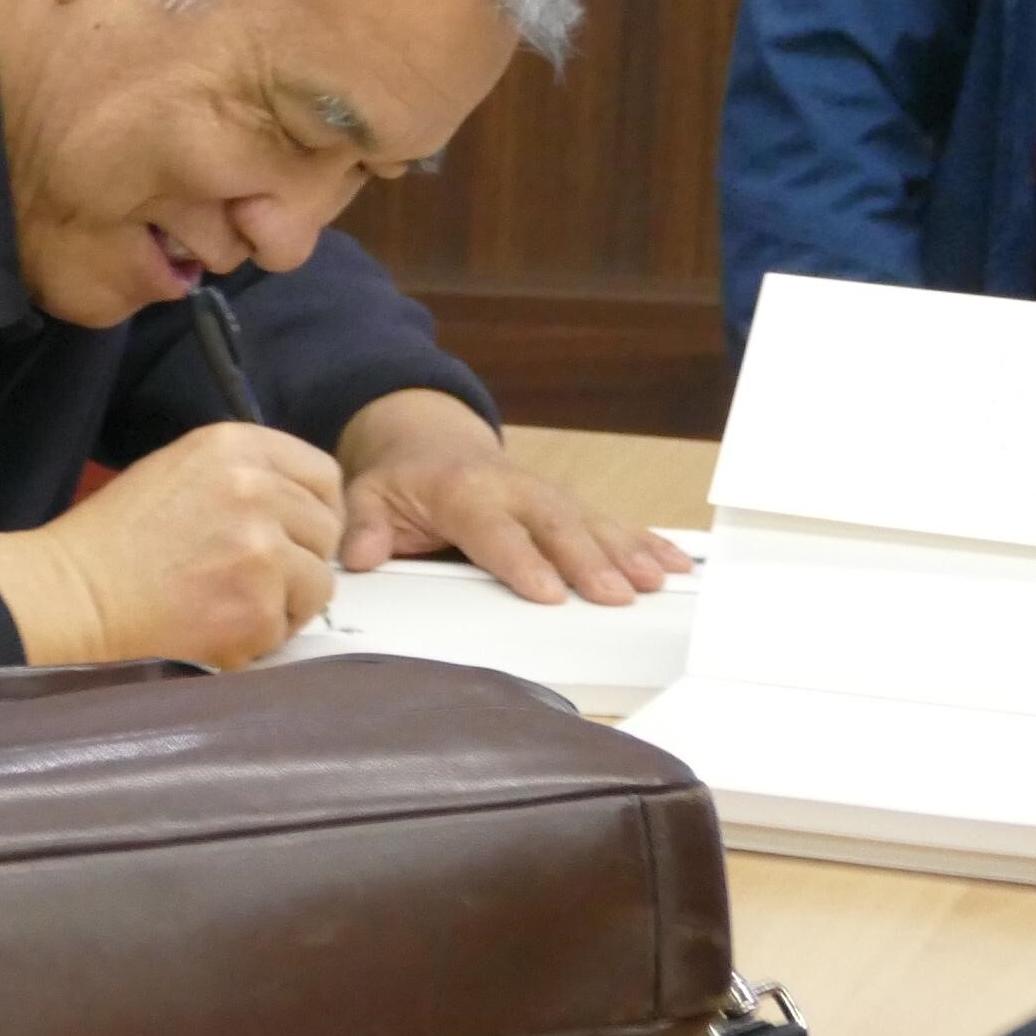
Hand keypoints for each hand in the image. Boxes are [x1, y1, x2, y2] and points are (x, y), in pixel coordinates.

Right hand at [0, 422, 340, 666]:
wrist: (74, 595)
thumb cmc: (115, 539)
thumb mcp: (181, 471)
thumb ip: (246, 476)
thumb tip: (299, 507)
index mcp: (236, 446)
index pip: (322, 474)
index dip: (316, 510)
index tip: (298, 535)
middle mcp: (257, 489)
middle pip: (327, 528)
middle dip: (302, 558)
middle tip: (259, 580)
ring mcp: (262, 550)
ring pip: (318, 582)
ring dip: (287, 601)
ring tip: (234, 605)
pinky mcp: (258, 607)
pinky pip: (288, 626)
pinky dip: (261, 636)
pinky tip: (217, 627)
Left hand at [332, 389, 697, 604]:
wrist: (429, 440)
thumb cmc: (402, 480)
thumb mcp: (369, 495)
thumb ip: (367, 526)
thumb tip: (361, 556)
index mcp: (463, 491)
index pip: (496, 530)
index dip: (523, 560)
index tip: (550, 591)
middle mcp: (513, 489)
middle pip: (557, 527)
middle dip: (590, 561)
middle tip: (618, 595)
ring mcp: (546, 496)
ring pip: (592, 523)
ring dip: (627, 552)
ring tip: (657, 581)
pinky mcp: (567, 506)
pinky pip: (610, 523)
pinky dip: (645, 542)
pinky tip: (675, 565)